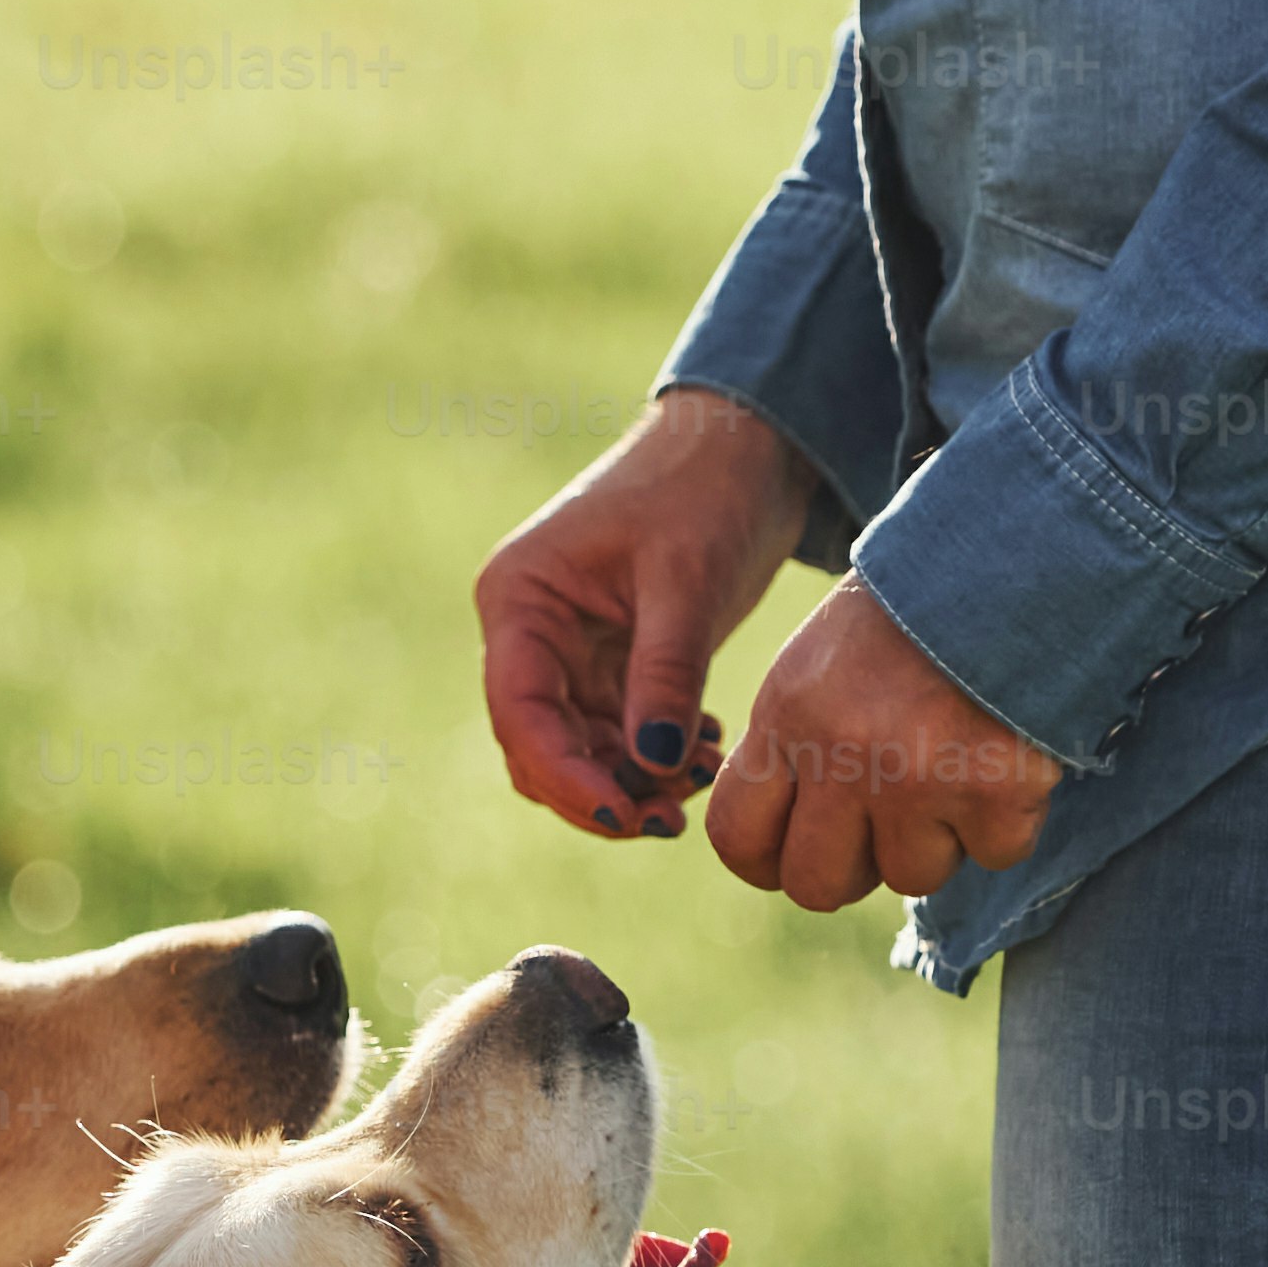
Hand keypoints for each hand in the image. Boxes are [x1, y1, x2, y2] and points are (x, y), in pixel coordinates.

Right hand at [475, 387, 819, 842]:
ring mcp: (567, 650)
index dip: (565, 774)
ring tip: (701, 783)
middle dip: (601, 791)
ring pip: (580, 751)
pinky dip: (655, 758)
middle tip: (672, 820)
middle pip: (541, 745)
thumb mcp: (687, 581)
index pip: (521, 711)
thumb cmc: (707, 488)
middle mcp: (529, 630)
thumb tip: (652, 766)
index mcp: (520, 597)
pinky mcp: (610, 663)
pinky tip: (705, 753)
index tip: (622, 814)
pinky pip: (617, 735)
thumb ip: (665, 673)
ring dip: (634, 782)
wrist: (746, 446)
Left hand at [700, 578, 1061, 914]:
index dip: (767, 863)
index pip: (737, 836)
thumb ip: (798, 744)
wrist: (1022, 552)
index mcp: (788, 713)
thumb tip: (786, 842)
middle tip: (887, 821)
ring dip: (939, 836)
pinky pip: (996, 852)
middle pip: (817, 885)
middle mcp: (842, 752)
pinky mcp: (996, 791)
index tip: (794, 855)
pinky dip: (1007, 819)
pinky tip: (1007, 755)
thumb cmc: (918, 608)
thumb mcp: (824, 662)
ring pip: (911, 876)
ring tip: (956, 762)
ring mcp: (919, 778)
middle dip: (854, 868)